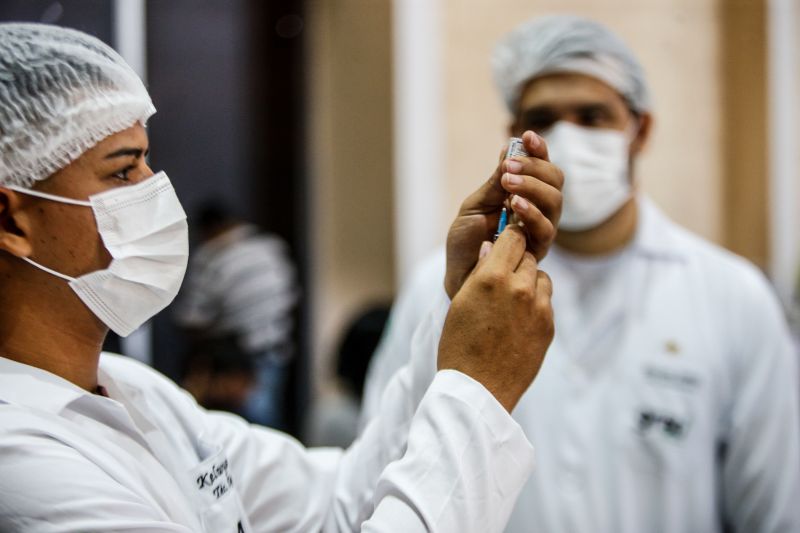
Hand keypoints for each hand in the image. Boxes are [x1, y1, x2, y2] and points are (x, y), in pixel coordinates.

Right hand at [438, 226, 553, 411]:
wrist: (479, 389)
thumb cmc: (460, 345)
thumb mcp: (461, 302)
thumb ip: (480, 271)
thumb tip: (491, 246)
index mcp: (492, 278)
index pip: (512, 237)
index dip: (507, 239)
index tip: (503, 244)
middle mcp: (519, 288)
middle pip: (528, 256)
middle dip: (517, 261)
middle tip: (502, 277)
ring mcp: (538, 308)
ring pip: (541, 277)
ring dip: (529, 281)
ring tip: (510, 302)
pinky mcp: (548, 326)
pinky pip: (546, 301)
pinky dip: (535, 304)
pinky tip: (517, 321)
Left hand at [444, 131, 561, 298]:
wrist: (459, 274)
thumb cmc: (466, 241)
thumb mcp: (475, 205)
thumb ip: (494, 182)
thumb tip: (509, 148)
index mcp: (524, 194)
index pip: (541, 167)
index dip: (539, 150)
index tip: (528, 135)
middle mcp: (538, 210)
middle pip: (555, 181)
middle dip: (535, 168)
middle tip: (509, 166)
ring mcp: (540, 230)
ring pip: (555, 202)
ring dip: (533, 187)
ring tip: (509, 182)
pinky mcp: (537, 251)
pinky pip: (545, 229)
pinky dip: (532, 213)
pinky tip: (515, 204)